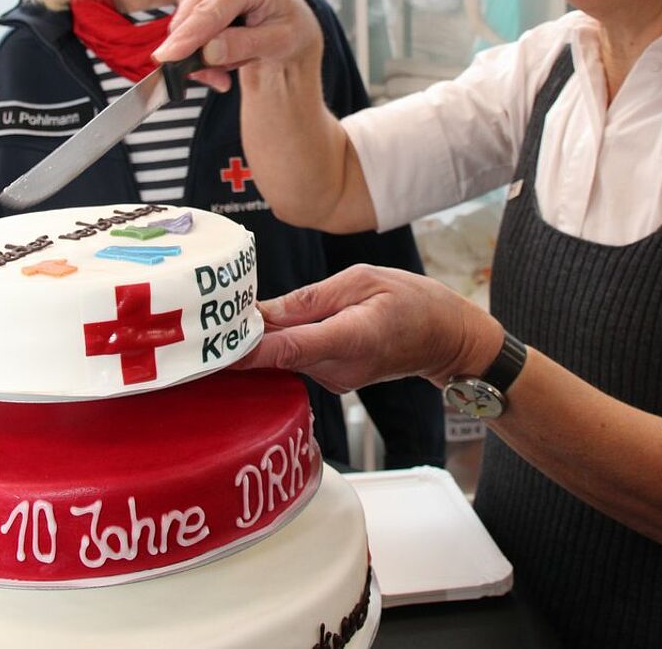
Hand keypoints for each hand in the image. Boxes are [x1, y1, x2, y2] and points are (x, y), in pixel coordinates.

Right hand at [154, 0, 322, 91]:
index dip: (188, 37)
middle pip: (189, 19)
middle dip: (197, 56)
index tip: (167, 58)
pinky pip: (180, 29)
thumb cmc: (288, 29)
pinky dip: (196, 50)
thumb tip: (208, 51)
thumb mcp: (279, 42)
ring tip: (229, 66)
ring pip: (181, 26)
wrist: (286, 21)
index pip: (210, 12)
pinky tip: (219, 54)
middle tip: (221, 81)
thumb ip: (245, 45)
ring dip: (199, 56)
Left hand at [238, 264, 503, 392]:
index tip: (216, 348)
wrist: (446, 339)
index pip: (290, 349)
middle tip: (215, 313)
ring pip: (287, 356)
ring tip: (249, 311)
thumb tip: (264, 311)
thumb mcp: (364, 280)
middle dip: (248, 336)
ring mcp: (337, 380)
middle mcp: (341, 369)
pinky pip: (299, 359)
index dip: (250, 350)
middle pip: (280, 355)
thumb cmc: (413, 301)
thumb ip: (310, 298)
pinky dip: (286, 342)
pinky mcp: (335, 381)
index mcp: (352, 338)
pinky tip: (282, 323)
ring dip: (267, 336)